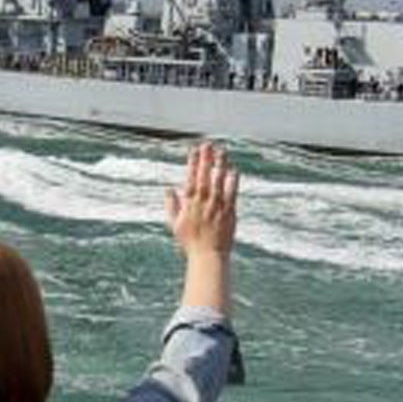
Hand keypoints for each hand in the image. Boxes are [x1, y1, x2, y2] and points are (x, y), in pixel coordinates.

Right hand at [165, 141, 237, 258]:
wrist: (208, 256)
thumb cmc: (190, 243)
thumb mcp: (175, 225)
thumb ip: (171, 206)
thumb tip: (168, 190)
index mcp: (189, 204)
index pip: (190, 178)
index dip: (192, 162)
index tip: (194, 149)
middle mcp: (203, 202)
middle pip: (205, 176)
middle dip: (206, 159)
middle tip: (208, 144)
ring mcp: (217, 206)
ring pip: (218, 181)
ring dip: (220, 165)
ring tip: (222, 151)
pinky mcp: (229, 212)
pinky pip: (231, 193)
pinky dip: (232, 180)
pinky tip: (234, 169)